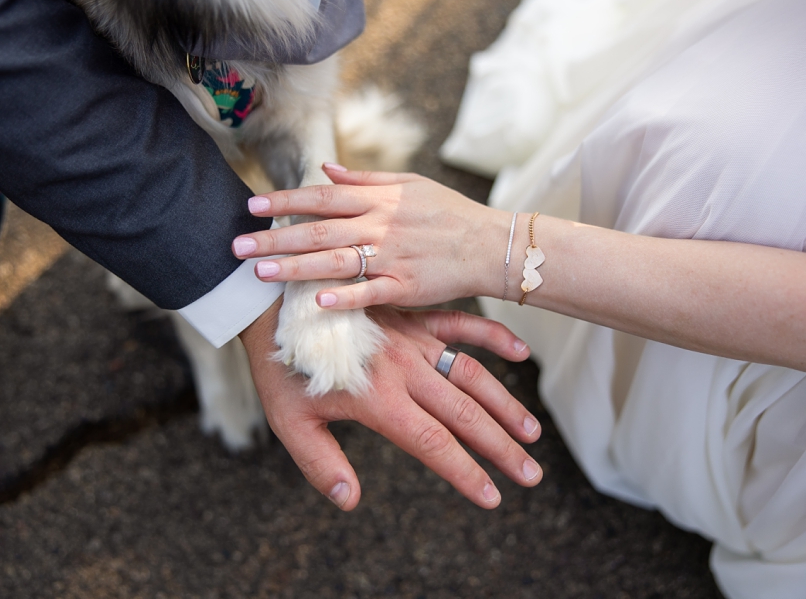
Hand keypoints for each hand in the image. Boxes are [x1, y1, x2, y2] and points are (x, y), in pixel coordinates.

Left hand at [232, 164, 517, 308]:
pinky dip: (346, 296)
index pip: (322, 198)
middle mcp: (381, 225)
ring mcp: (392, 257)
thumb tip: (324, 171)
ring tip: (260, 272)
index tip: (251, 206)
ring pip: (336, 261)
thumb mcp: (410, 185)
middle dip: (275, 238)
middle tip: (237, 246)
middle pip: (318, 230)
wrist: (490, 245)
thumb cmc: (448, 213)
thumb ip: (365, 180)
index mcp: (379, 200)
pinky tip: (317, 302)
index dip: (284, 200)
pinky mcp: (406, 287)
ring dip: (296, 267)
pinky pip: (371, 292)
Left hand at [239, 298, 541, 510]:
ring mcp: (412, 340)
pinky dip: (491, 337)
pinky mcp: (412, 317)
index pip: (434, 444)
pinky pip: (460, 324)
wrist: (273, 304)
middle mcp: (403, 369)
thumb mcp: (288, 421)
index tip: (493, 498)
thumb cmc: (281, 367)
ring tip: (532, 432)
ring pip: (471, 373)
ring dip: (505, 403)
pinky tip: (520, 352)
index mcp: (377, 398)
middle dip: (501, 448)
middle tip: (532, 474)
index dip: (466, 473)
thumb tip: (350, 501)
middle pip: (464, 414)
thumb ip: (319, 462)